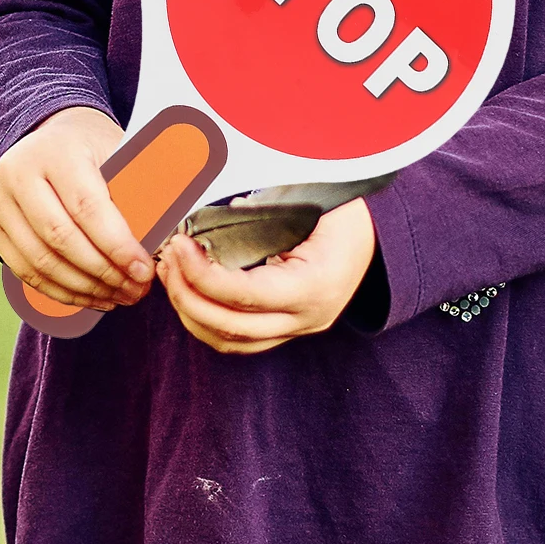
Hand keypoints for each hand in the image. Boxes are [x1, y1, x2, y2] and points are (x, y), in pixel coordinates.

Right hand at [0, 106, 154, 310]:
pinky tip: (93, 297)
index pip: (86, 206)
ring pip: (41, 261)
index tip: (145, 270)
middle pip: (60, 238)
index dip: (117, 244)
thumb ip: (143, 189)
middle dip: (104, 272)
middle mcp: (18, 173)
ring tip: (121, 297)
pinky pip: (26, 272)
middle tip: (138, 290)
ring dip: (85, 288)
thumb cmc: (97, 148)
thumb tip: (167, 237)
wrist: (50, 137)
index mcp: (56, 150)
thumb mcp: (123, 152)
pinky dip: (62, 292)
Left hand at [155, 197, 376, 353]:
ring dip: (190, 312)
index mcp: (315, 286)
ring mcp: (299, 330)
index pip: (244, 295)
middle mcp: (308, 318)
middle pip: (231, 328)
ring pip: (230, 342)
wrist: (378, 232)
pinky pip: (238, 341)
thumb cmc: (341, 207)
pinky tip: (188, 291)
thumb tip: (205, 207)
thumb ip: (262, 207)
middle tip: (166, 259)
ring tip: (170, 274)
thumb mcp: (309, 200)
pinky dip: (206, 321)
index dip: (202, 275)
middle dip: (187, 295)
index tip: (178, 246)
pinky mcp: (288, 331)